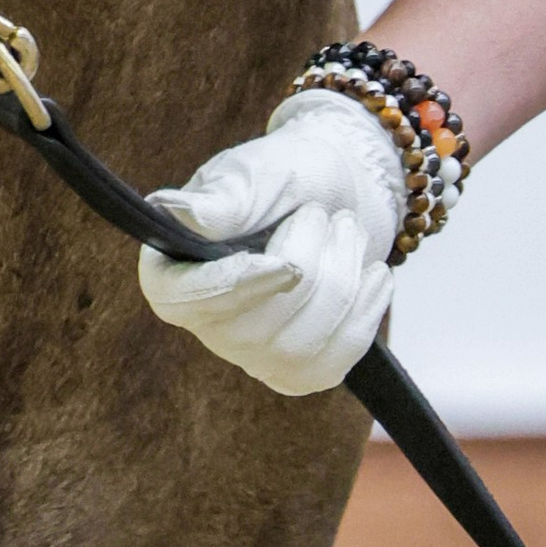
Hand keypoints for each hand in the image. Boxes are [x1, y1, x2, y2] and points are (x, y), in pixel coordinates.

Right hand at [136, 89, 406, 396]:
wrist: (338, 191)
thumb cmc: (286, 176)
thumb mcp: (254, 175)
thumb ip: (219, 200)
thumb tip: (171, 211)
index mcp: (173, 267)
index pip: (181, 300)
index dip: (232, 289)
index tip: (285, 265)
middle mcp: (204, 320)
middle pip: (254, 329)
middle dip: (311, 264)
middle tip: (326, 215)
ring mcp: (250, 354)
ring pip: (299, 349)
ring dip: (343, 280)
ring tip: (348, 232)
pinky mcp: (297, 371)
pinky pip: (331, 364)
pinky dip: (363, 314)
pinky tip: (374, 277)